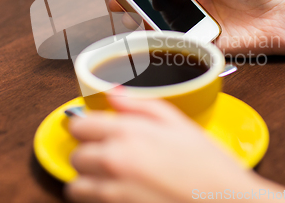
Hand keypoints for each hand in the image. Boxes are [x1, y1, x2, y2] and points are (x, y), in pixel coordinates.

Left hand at [65, 96, 255, 202]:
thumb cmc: (208, 165)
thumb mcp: (179, 123)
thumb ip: (140, 105)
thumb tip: (112, 92)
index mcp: (128, 133)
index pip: (78, 125)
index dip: (84, 127)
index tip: (92, 131)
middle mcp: (114, 162)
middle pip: (76, 156)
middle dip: (89, 154)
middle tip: (110, 156)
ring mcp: (112, 193)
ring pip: (76, 185)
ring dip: (88, 181)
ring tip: (112, 179)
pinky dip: (96, 200)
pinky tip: (120, 195)